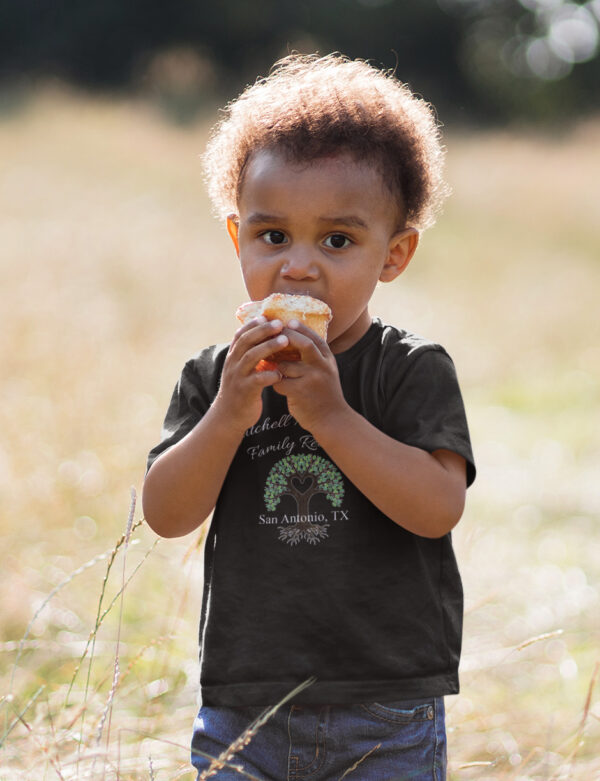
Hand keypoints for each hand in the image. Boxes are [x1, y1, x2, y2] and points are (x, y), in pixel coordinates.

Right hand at [215, 317, 286, 431]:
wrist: (228, 417)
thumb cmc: (240, 391)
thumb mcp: (241, 370)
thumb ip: (248, 355)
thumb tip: (262, 338)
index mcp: (233, 357)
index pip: (240, 335)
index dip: (252, 325)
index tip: (266, 316)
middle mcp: (232, 364)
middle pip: (246, 341)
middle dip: (262, 330)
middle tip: (279, 323)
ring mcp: (237, 377)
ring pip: (251, 357)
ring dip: (268, 347)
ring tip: (284, 341)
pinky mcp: (244, 392)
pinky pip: (256, 380)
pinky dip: (269, 375)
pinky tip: (280, 373)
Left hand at [273, 320, 346, 432]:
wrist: (332, 420)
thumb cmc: (324, 393)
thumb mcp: (325, 370)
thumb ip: (314, 356)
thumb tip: (294, 336)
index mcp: (328, 359)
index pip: (314, 337)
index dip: (300, 328)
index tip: (287, 321)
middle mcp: (322, 367)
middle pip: (304, 344)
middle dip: (287, 337)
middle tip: (273, 334)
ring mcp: (312, 379)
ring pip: (285, 365)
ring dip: (276, 366)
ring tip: (273, 368)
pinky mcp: (300, 392)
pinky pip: (280, 382)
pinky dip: (275, 383)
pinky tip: (278, 386)